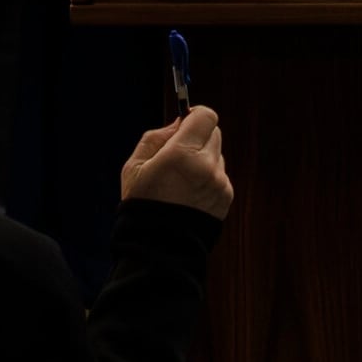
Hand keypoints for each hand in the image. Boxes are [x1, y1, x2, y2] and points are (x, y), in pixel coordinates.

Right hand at [119, 105, 233, 219]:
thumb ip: (156, 137)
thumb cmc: (141, 204)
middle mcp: (206, 166)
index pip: (206, 117)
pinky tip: (189, 194)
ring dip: (204, 158)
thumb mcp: (135, 167)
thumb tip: (178, 123)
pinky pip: (220, 175)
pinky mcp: (227, 196)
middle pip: (214, 133)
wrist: (157, 246)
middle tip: (178, 152)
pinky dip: (208, 177)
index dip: (195, 115)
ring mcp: (219, 182)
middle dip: (198, 136)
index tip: (185, 121)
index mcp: (182, 155)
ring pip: (217, 154)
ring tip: (181, 180)